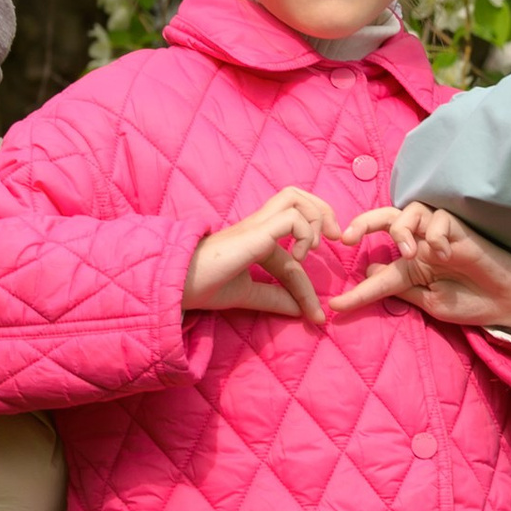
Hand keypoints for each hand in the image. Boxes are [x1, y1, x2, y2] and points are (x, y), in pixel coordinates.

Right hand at [182, 187, 341, 324]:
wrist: (175, 285)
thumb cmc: (201, 287)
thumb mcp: (245, 294)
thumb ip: (272, 298)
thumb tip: (299, 310)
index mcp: (255, 237)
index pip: (293, 241)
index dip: (309, 281)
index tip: (316, 315)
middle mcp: (257, 225)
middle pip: (296, 195)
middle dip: (323, 211)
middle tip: (334, 240)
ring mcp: (255, 226)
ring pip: (295, 197)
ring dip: (315, 219)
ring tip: (313, 250)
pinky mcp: (254, 233)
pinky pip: (291, 218)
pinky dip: (305, 234)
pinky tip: (299, 258)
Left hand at [333, 206, 510, 368]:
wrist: (506, 304)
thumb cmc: (470, 303)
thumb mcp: (428, 301)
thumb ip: (398, 287)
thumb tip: (364, 273)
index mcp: (409, 265)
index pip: (375, 270)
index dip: (356, 290)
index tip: (335, 306)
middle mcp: (420, 244)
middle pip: (385, 220)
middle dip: (363, 223)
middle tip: (348, 238)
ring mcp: (439, 234)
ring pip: (410, 210)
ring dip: (402, 228)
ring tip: (410, 253)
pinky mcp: (459, 229)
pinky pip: (439, 218)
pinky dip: (435, 233)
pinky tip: (443, 253)